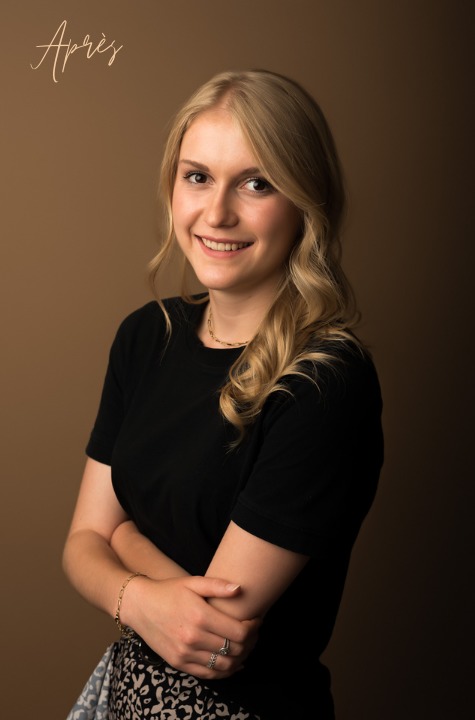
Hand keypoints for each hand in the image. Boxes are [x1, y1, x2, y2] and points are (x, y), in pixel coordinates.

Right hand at [122, 575, 260, 678]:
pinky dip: (224, 671)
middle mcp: (193, 638)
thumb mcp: (192, 582)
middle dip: (250, 642)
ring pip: (224, 665)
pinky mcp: (179, 663)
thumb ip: (217, 586)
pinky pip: (208, 674)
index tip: (256, 621)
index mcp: (199, 616)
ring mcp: (185, 653)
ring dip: (240, 658)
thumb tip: (240, 589)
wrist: (139, 606)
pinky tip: (232, 662)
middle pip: (234, 649)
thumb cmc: (168, 591)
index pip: (238, 632)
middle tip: (253, 633)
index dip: (253, 629)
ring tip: (244, 646)